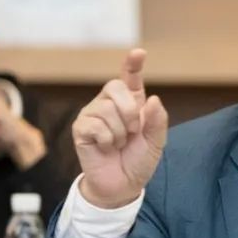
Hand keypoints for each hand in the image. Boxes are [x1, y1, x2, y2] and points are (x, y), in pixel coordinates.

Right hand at [73, 49, 168, 208]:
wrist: (122, 185)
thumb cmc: (138, 160)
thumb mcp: (156, 142)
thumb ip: (157, 121)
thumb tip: (152, 99)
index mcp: (131, 103)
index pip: (130, 77)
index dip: (133, 63)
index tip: (139, 53)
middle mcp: (110, 104)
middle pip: (115, 86)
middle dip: (129, 110)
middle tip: (134, 131)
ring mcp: (93, 114)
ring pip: (106, 108)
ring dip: (119, 131)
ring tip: (119, 144)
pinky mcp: (81, 128)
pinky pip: (95, 125)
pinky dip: (107, 140)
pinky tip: (106, 148)